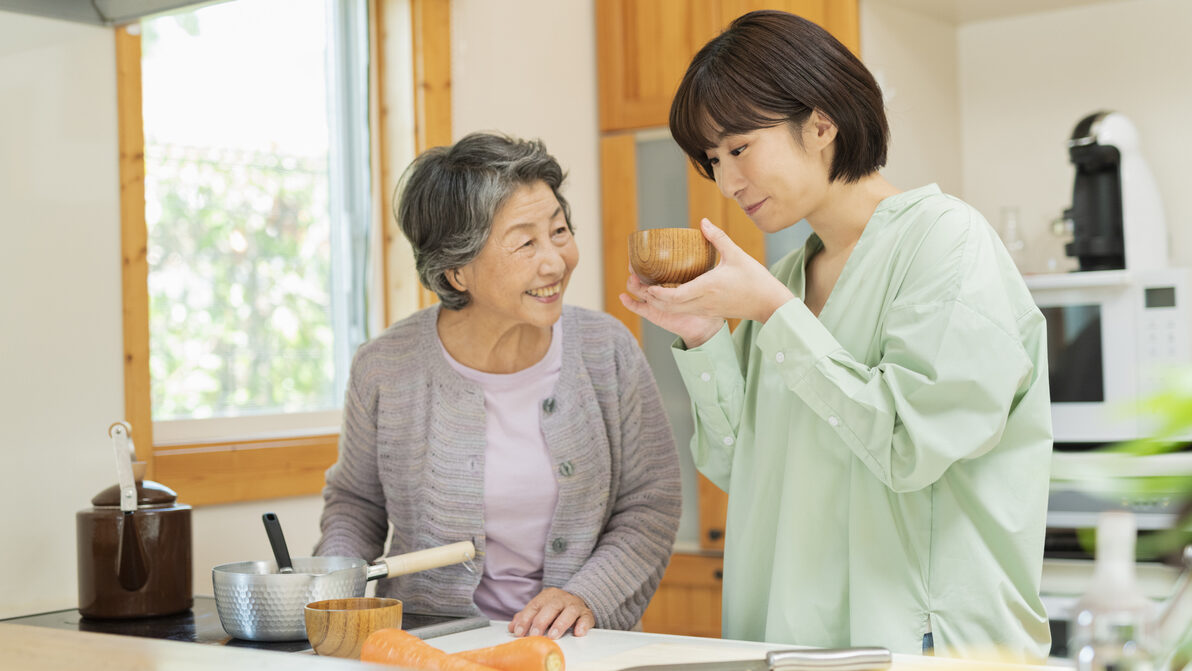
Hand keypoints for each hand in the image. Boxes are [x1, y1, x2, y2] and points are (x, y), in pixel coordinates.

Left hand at [507, 587, 594, 638]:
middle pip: (551, 607)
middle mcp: (561, 598)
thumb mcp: (540, 609)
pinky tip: (578, 632)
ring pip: (569, 611)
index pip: (534, 606)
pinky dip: (582, 625)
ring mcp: (575, 605)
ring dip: (560, 623)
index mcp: (547, 596)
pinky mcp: (587, 614)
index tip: (519, 632)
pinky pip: (586, 618)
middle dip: (541, 621)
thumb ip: (526, 617)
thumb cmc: (556, 609)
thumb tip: (512, 627)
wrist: (578, 602)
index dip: (525, 619)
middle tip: (535, 635)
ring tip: (553, 635)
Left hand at [619, 219, 794, 346]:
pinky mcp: (710, 313)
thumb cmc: (755, 279)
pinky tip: (668, 295)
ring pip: (675, 312)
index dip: (656, 293)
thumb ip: (717, 238)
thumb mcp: (736, 255)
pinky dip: (672, 305)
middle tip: (640, 285)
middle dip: (651, 298)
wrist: (770, 304)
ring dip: (660, 303)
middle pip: (669, 306)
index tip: (647, 285)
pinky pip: (685, 311)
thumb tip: (702, 222)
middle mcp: (703, 302)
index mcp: (707, 287)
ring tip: (649, 290)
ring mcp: (706, 310)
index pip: (674, 296)